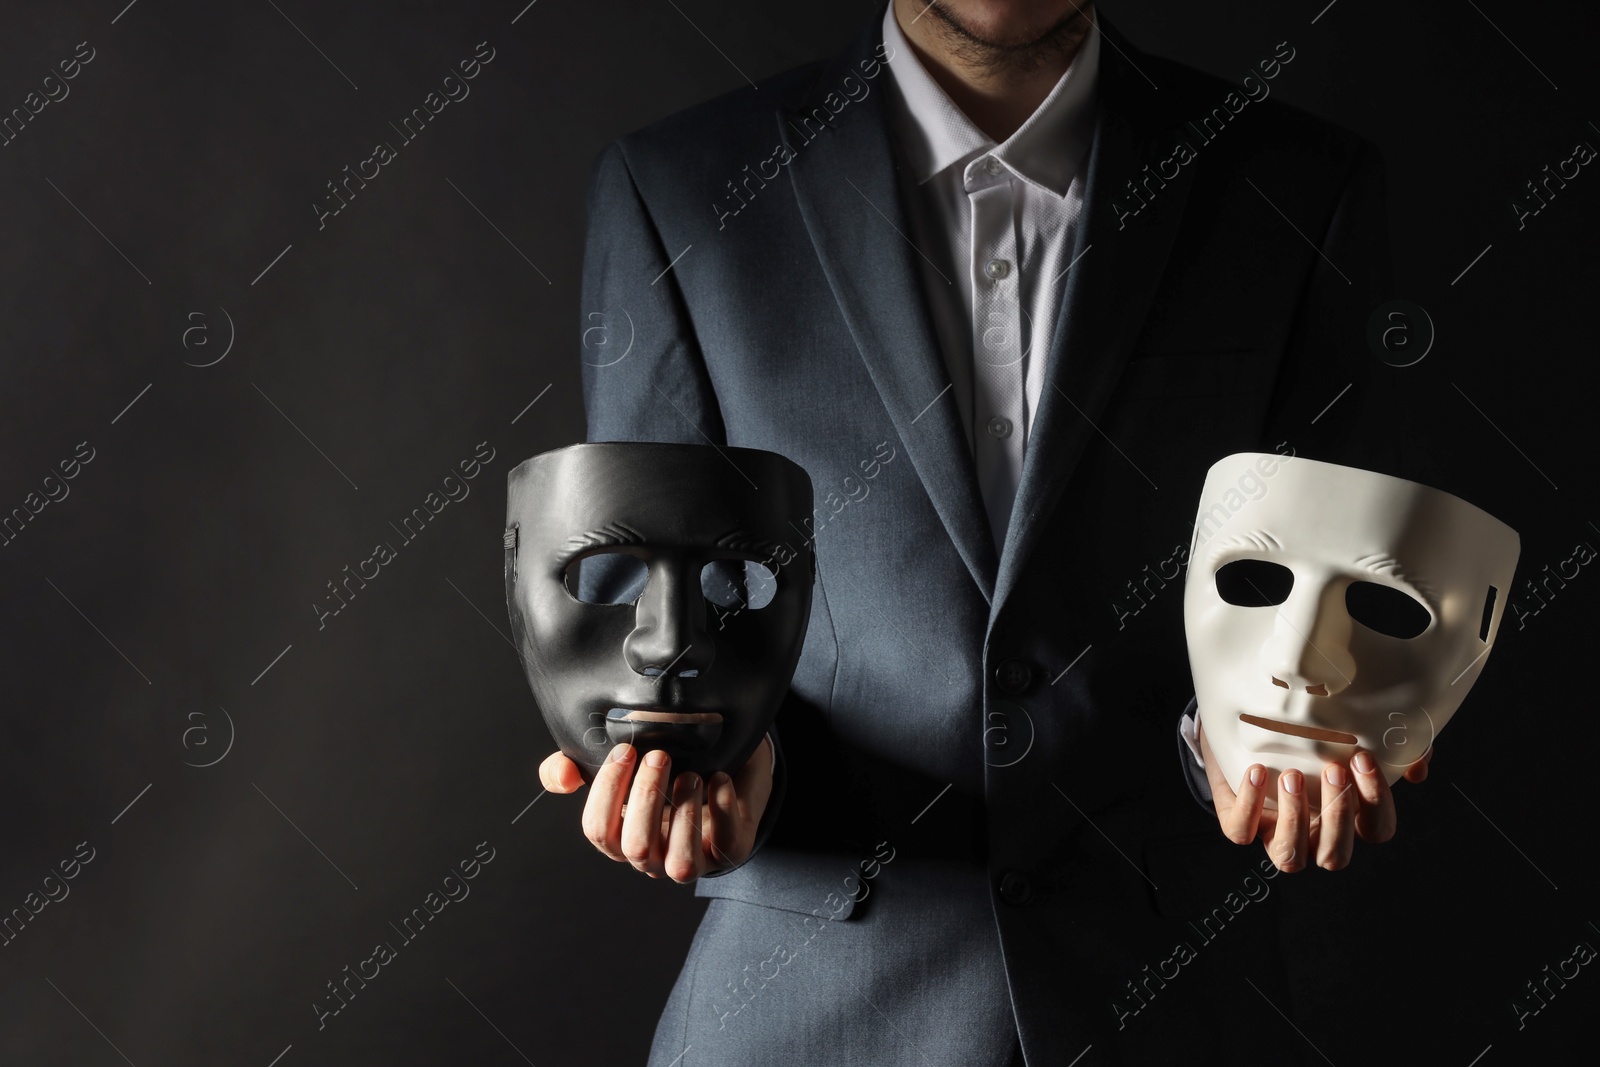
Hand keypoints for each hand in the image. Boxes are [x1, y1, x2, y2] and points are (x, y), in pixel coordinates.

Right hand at [538, 735, 773, 882]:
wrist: (724, 765)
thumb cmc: (665, 769)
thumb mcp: (618, 763)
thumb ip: (572, 766)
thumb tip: (563, 777)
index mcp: (622, 837)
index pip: (599, 830)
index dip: (607, 791)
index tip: (625, 750)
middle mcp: (653, 857)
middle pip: (636, 847)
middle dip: (646, 797)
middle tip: (660, 756)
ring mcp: (693, 859)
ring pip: (680, 863)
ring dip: (683, 815)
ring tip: (691, 774)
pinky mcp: (729, 851)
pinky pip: (727, 846)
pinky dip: (722, 810)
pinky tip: (719, 778)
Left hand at [1197, 718, 1430, 872]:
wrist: (1244, 729)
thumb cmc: (1304, 739)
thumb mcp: (1348, 737)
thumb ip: (1391, 751)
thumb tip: (1417, 766)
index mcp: (1346, 819)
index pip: (1376, 830)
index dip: (1376, 803)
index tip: (1364, 758)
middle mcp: (1312, 835)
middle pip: (1335, 855)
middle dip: (1338, 814)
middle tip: (1334, 768)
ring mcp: (1273, 833)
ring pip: (1289, 857)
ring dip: (1295, 818)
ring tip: (1293, 774)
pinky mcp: (1238, 823)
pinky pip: (1242, 832)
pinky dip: (1250, 804)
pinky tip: (1256, 771)